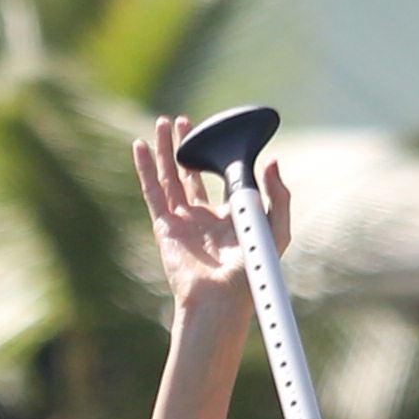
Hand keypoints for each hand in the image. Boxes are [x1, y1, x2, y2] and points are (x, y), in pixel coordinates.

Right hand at [134, 116, 290, 321]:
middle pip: (191, 172)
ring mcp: (182, 220)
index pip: (222, 177)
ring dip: (166, 149)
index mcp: (229, 216)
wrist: (221, 297)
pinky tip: (139, 146)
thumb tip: (270, 160)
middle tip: (184, 121)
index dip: (218, 154)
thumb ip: (279, 195)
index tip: (217, 131)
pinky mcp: (164, 225)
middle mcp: (203, 216)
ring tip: (163, 122)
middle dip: (188, 146)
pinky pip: (152, 190)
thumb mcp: (277, 229)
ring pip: (170, 176)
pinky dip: (145, 167)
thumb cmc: (251, 271)